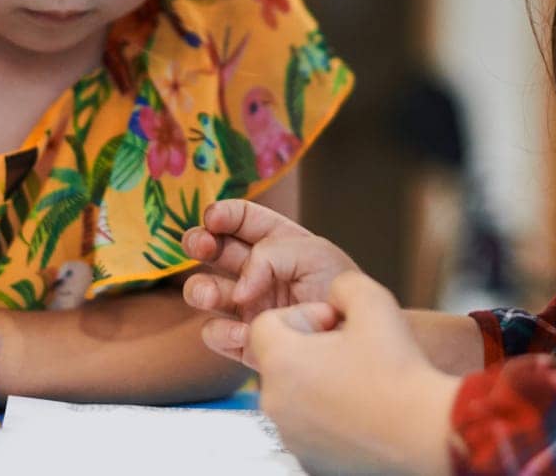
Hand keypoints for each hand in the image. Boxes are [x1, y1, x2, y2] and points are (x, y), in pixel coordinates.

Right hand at [180, 199, 358, 361]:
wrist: (356, 343)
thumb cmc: (342, 293)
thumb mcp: (315, 255)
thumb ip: (271, 256)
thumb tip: (238, 292)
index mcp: (276, 241)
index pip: (240, 218)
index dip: (221, 213)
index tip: (213, 220)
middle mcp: (256, 271)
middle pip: (212, 249)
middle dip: (199, 242)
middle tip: (202, 246)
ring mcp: (247, 306)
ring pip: (203, 291)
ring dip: (200, 289)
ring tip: (212, 296)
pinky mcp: (244, 341)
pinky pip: (214, 334)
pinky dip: (221, 332)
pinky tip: (243, 333)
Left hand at [250, 273, 458, 475]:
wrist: (426, 430)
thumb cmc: (399, 370)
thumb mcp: (372, 300)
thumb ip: (341, 285)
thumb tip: (332, 293)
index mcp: (281, 362)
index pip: (265, 324)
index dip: (301, 316)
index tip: (334, 325)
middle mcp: (275, 402)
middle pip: (277, 358)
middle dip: (307, 347)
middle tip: (347, 348)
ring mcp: (290, 433)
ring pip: (291, 391)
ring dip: (316, 378)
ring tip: (357, 376)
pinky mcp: (308, 456)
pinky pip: (306, 421)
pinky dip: (325, 410)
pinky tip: (359, 404)